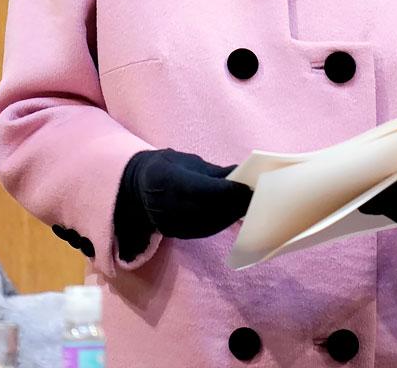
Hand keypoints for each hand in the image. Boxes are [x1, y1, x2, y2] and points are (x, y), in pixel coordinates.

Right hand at [114, 148, 252, 260]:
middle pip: (210, 210)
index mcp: (168, 180)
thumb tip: (243, 174)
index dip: (230, 191)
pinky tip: (235, 216)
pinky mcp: (177, 234)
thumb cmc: (166, 169)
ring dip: (233, 216)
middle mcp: (167, 206)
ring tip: (251, 206)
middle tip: (259, 198)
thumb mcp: (187, 162)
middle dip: (236, 205)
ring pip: (210, 224)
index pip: (204, 190)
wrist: (137, 191)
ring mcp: (170, 224)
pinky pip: (204, 231)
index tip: (250, 188)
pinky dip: (222, 223)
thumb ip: (214, 172)